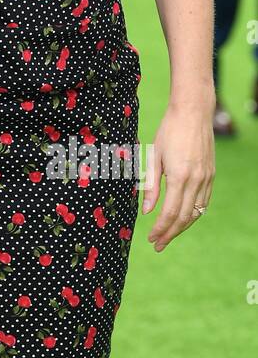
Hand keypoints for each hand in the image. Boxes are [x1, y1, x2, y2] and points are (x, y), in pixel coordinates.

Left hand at [141, 104, 214, 251]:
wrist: (193, 112)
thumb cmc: (169, 131)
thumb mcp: (154, 157)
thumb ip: (151, 186)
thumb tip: (146, 211)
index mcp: (180, 176)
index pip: (170, 213)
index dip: (160, 229)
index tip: (151, 239)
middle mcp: (196, 180)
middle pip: (185, 217)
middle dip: (170, 234)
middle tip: (158, 245)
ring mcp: (207, 178)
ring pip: (196, 212)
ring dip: (182, 227)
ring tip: (168, 236)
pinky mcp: (211, 175)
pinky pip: (204, 202)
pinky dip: (194, 214)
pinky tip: (184, 219)